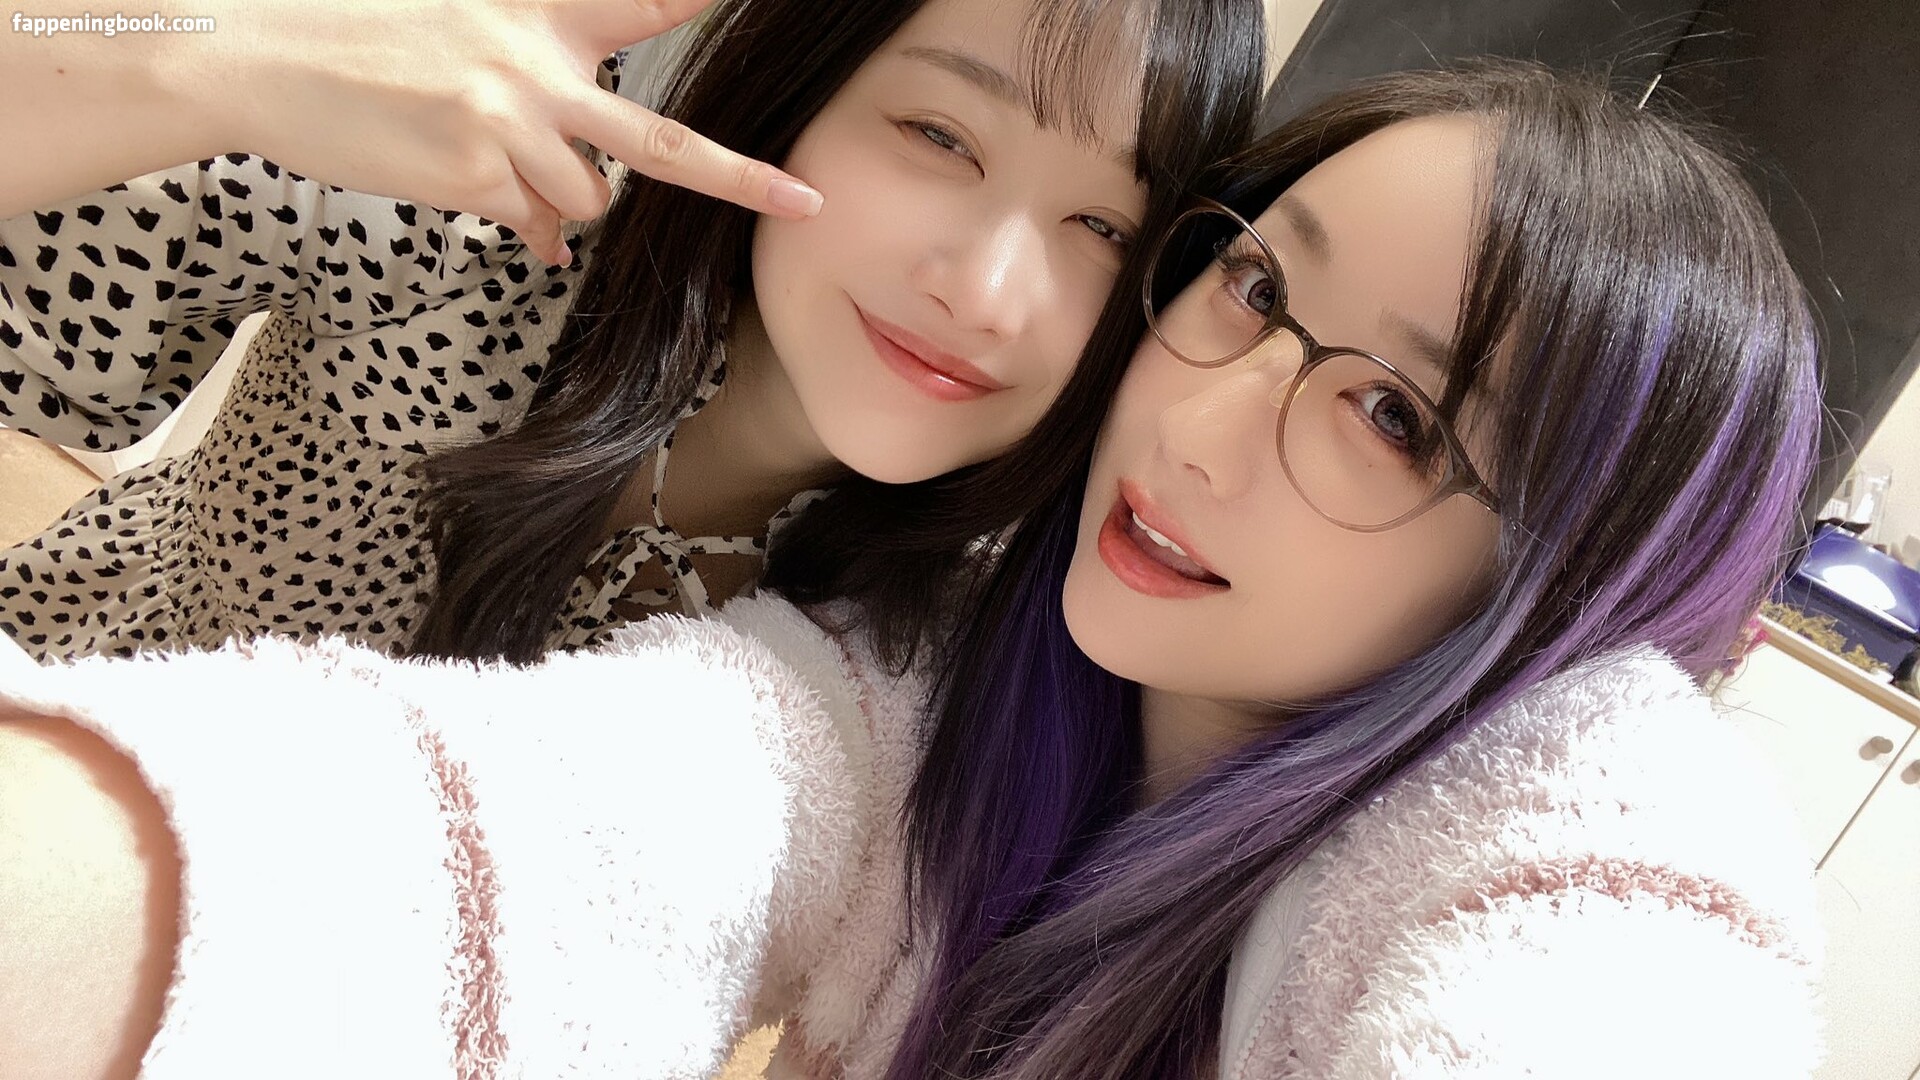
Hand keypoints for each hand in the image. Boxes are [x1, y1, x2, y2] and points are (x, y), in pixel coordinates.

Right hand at [209, 0, 821, 264]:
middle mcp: (537, 69)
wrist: (257, 55)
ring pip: (584, 199)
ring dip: (555, 194)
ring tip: (487, 156)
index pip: (647, 1)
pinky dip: (513, 220)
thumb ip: (531, 87)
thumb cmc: (356, 37)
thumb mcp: (459, 25)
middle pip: (662, 143)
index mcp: (539, 12)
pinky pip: (529, 224)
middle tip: (804, 201)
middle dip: (742, 178)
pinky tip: (460, 181)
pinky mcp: (473, 177)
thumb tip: (564, 201)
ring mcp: (510, 128)